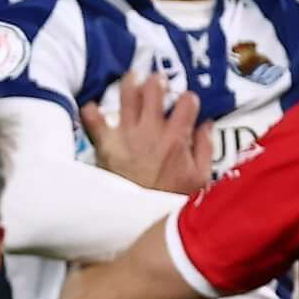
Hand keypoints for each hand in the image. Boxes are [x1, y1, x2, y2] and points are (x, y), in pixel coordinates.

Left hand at [81, 70, 209, 195]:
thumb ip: (205, 148)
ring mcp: (126, 135)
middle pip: (154, 89)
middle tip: (158, 83)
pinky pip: (93, 121)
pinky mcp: (105, 144)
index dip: (189, 99)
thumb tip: (207, 124)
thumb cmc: (169, 198)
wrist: (137, 219)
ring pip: (127, 95)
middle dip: (158, 81)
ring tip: (132, 78)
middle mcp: (151, 131)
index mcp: (176, 138)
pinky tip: (93, 107)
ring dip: (130, 83)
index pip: (187, 102)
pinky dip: (91, 112)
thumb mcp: (199, 177)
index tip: (187, 104)